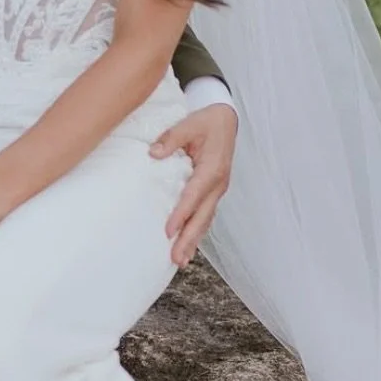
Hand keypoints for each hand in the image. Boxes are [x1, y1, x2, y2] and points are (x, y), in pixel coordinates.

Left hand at [150, 103, 237, 267]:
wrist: (227, 120)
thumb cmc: (207, 122)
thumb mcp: (190, 124)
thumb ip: (171, 138)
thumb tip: (153, 153)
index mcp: (212, 169)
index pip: (194, 196)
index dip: (181, 214)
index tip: (168, 230)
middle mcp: (218, 184)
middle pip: (202, 216)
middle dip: (189, 238)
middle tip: (176, 258)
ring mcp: (217, 190)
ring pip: (205, 220)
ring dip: (193, 241)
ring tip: (180, 260)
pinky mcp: (213, 192)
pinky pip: (205, 215)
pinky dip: (197, 232)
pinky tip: (188, 247)